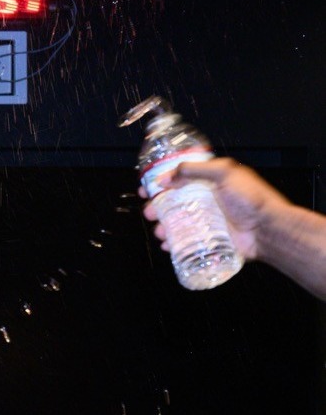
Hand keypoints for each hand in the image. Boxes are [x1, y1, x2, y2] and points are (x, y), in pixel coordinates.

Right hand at [141, 158, 283, 262]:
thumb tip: (167, 176)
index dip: (161, 181)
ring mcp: (207, 219)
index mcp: (210, 180)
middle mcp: (207, 199)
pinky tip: (168, 244)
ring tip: (159, 231)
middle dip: (157, 207)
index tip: (147, 187)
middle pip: (174, 201)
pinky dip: (173, 243)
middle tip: (149, 211)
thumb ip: (194, 170)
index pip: (180, 177)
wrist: (267, 230)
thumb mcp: (224, 173)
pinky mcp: (208, 238)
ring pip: (176, 222)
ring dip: (163, 226)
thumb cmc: (251, 199)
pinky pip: (185, 240)